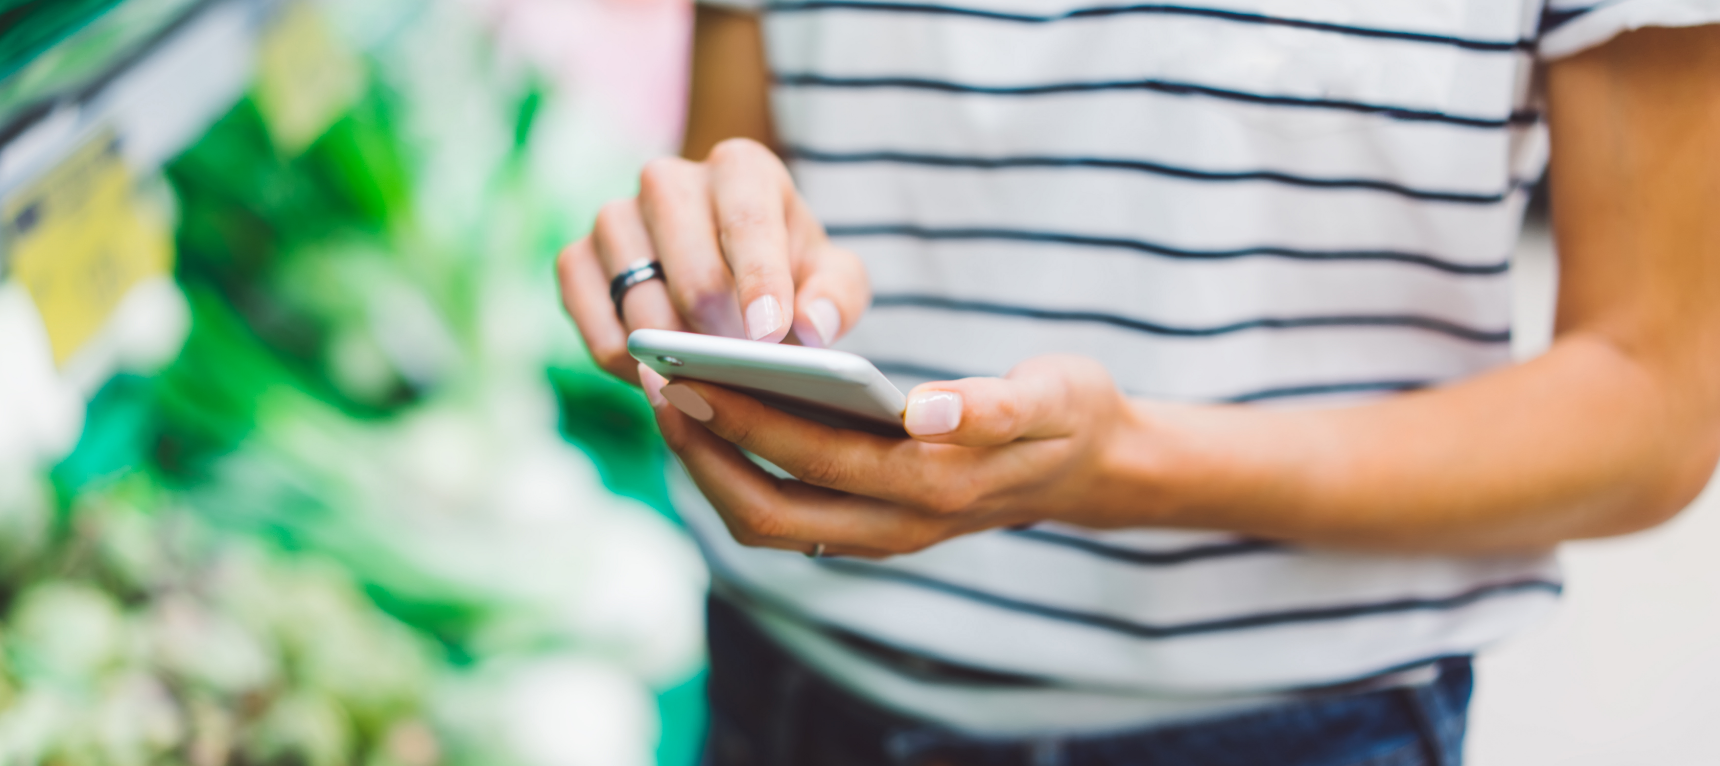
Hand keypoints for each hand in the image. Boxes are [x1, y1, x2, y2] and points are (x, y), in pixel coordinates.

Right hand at [556, 139, 870, 384]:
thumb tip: (811, 328)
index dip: (758, 281)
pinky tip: (663, 377)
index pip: (746, 220)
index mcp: (740, 167)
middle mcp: (667, 180)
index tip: (768, 335)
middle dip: (718, 330)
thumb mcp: (832, 279)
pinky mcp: (576, 259)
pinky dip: (630, 365)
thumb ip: (836, 297)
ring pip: (638, 301)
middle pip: (689, 268)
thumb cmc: (790, 274)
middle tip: (741, 371)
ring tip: (708, 381)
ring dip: (675, 352)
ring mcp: (614, 217)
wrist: (733, 276)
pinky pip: (596, 327)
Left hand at [639, 356, 1141, 556]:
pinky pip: (786, 515)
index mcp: (937, 483)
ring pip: (769, 523)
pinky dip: (737, 475)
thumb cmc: (1068, 414)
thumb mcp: (1053, 397)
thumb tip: (923, 411)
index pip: (816, 461)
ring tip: (671, 399)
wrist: (1094, 470)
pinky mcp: (872, 528)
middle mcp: (899, 524)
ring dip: (711, 469)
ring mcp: (882, 534)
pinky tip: (713, 422)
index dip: (746, 423)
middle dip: (705, 451)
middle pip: (770, 510)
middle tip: (657, 383)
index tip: (689, 377)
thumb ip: (993, 408)